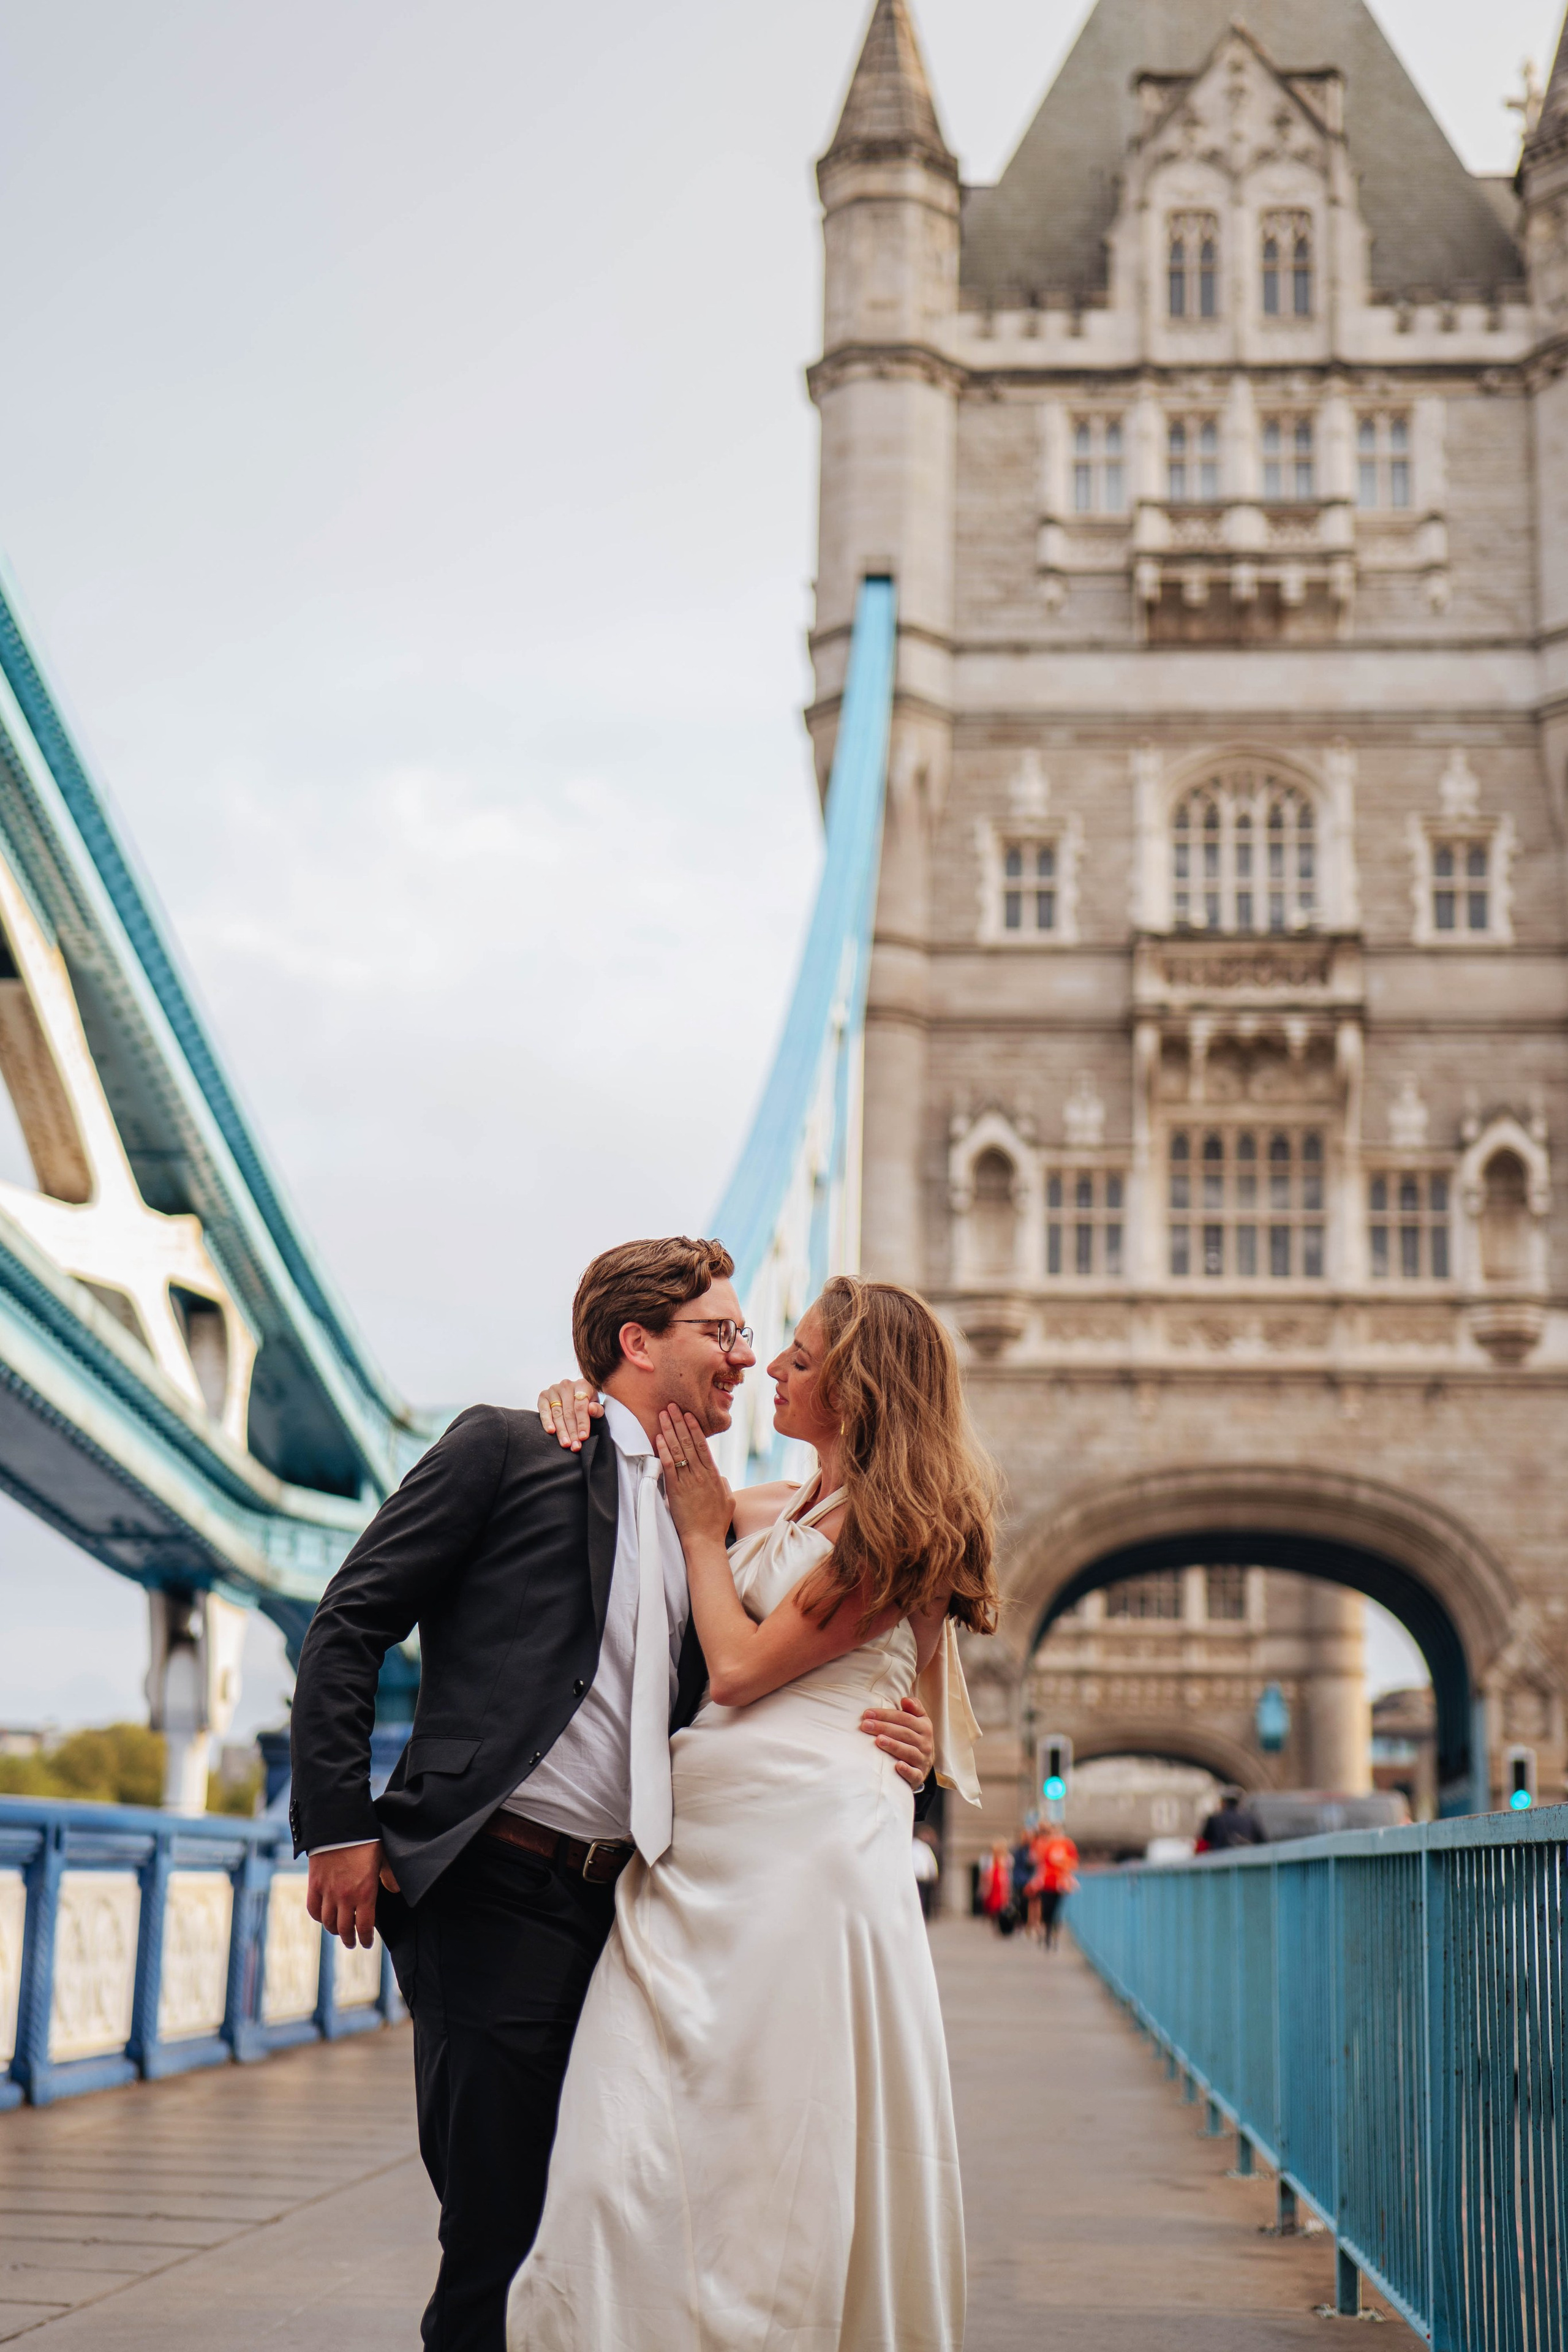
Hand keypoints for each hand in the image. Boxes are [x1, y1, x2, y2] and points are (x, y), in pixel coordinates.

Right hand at [306, 1840, 384, 1948]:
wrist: (339, 1824)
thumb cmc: (365, 1839)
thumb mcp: (383, 1857)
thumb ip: (389, 1876)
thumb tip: (394, 1890)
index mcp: (365, 1893)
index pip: (364, 1926)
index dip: (366, 1938)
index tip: (367, 1943)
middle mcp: (345, 1897)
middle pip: (345, 1929)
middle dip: (349, 1939)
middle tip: (352, 1942)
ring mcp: (328, 1891)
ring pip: (328, 1922)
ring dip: (334, 1930)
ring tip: (339, 1931)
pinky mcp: (314, 1884)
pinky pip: (313, 1908)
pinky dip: (318, 1916)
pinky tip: (323, 1917)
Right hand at [538, 1379, 601, 1451]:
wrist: (573, 1395)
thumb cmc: (586, 1402)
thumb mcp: (595, 1405)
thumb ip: (597, 1409)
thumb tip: (591, 1409)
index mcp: (582, 1385)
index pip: (581, 1406)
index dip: (582, 1423)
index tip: (583, 1437)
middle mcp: (566, 1385)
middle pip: (569, 1412)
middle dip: (572, 1431)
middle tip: (575, 1445)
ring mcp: (553, 1389)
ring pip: (557, 1414)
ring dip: (561, 1431)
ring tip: (565, 1443)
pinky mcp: (543, 1395)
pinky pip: (544, 1410)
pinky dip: (547, 1421)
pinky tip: (551, 1431)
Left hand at [655, 1408, 733, 1543]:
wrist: (704, 1540)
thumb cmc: (716, 1523)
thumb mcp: (728, 1500)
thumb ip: (723, 1484)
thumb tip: (718, 1475)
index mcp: (714, 1475)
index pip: (703, 1446)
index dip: (695, 1428)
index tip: (689, 1414)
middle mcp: (701, 1474)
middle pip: (689, 1442)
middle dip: (679, 1422)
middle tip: (672, 1406)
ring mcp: (688, 1481)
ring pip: (678, 1450)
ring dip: (670, 1430)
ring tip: (663, 1415)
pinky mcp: (676, 1490)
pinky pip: (669, 1466)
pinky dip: (664, 1450)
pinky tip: (659, 1438)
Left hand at [860, 1695, 934, 1790]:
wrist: (923, 1764)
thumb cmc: (914, 1738)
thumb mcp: (918, 1721)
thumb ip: (913, 1708)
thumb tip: (905, 1700)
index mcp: (925, 1727)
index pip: (905, 1718)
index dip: (886, 1715)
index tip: (867, 1713)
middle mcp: (926, 1743)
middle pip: (904, 1733)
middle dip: (884, 1727)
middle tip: (865, 1725)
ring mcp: (923, 1760)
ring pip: (909, 1752)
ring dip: (894, 1745)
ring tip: (878, 1740)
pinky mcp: (919, 1776)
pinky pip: (915, 1774)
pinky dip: (907, 1770)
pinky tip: (897, 1766)